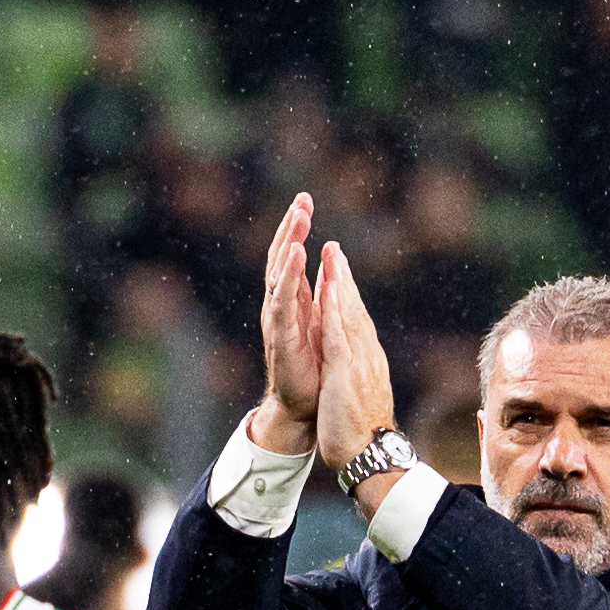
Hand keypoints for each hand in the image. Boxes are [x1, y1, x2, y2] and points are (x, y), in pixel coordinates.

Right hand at [250, 193, 320, 456]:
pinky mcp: (281, 336)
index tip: (304, 201)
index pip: (291, 257)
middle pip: (282, 258)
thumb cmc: (311, 370)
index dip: (296, 230)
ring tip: (299, 218)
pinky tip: (296, 253)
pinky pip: (282, 300)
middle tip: (302, 200)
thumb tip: (331, 266)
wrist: (302, 409)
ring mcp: (278, 321)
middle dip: (290, 228)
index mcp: (292, 302)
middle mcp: (280, 307)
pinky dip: (288, 275)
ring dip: (288, 243)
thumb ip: (321, 296)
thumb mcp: (318, 324)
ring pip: (280, 273)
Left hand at [313, 241, 397, 478]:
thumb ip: (354, 380)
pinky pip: (338, 332)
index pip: (357, 323)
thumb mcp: (357, 399)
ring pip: (348, 314)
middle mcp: (367, 356)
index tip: (339, 275)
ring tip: (332, 255)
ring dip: (339, 282)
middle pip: (354, 311)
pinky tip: (328, 288)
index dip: (348, 297)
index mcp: (367, 363)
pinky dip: (334, 308)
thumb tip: (351, 374)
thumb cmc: (361, 436)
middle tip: (335, 250)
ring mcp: (358, 361)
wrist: (368, 455)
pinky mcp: (346, 370)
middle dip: (344, 279)